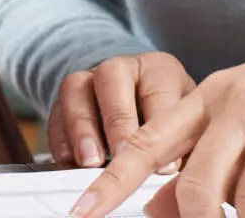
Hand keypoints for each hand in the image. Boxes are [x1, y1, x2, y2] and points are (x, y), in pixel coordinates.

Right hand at [49, 51, 195, 167]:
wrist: (141, 99)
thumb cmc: (171, 118)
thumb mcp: (189, 124)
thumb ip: (187, 145)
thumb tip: (184, 177)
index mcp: (160, 69)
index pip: (159, 89)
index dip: (161, 125)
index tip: (165, 164)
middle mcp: (122, 67)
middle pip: (112, 77)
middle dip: (117, 121)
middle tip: (123, 157)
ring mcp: (88, 79)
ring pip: (76, 87)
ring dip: (82, 128)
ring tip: (91, 162)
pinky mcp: (65, 100)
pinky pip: (55, 112)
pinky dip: (61, 139)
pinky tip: (70, 163)